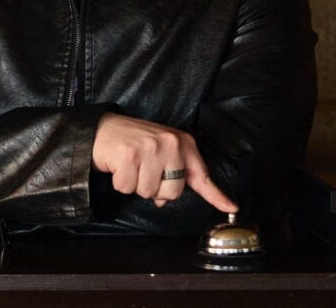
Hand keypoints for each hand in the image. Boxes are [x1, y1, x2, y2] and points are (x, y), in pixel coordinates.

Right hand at [91, 113, 238, 210]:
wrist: (103, 129)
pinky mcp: (130, 156)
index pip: (202, 175)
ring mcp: (151, 149)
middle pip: (173, 192)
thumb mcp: (160, 153)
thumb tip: (164, 201)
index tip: (232, 206)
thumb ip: (170, 176)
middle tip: (143, 170)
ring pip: (149, 193)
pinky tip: (119, 166)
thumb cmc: (134, 143)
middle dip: (156, 189)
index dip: (216, 195)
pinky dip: (120, 183)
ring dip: (136, 185)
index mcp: (183, 143)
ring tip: (130, 166)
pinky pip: (128, 188)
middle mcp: (171, 144)